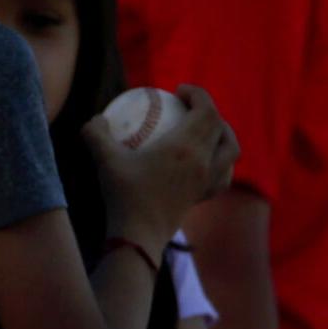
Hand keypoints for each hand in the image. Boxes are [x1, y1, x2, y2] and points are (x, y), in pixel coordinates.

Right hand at [85, 85, 239, 249]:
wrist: (138, 237)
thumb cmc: (124, 196)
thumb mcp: (105, 159)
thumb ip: (96, 133)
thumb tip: (98, 118)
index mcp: (186, 147)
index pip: (208, 111)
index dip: (199, 94)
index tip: (179, 91)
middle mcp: (203, 163)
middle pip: (222, 128)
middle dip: (210, 111)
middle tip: (189, 108)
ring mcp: (206, 182)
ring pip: (231, 152)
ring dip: (223, 136)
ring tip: (205, 131)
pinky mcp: (203, 197)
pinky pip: (223, 175)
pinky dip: (221, 162)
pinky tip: (205, 162)